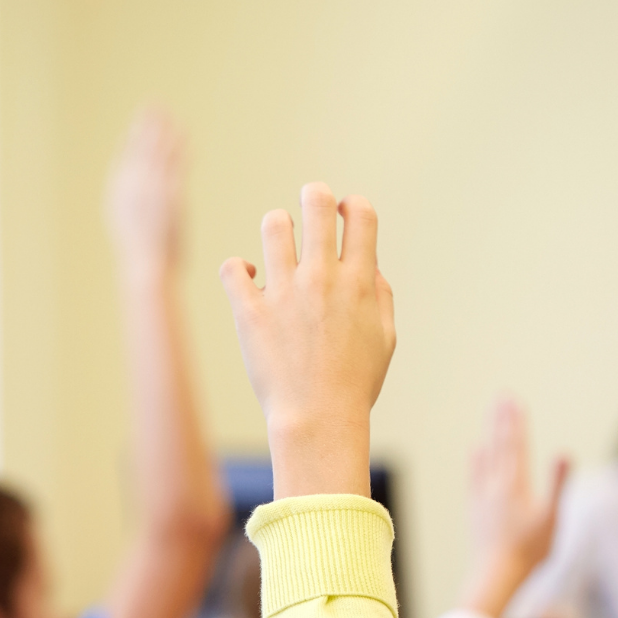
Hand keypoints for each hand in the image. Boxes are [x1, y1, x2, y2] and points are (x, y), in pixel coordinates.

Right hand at [106, 109, 185, 267]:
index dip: (131, 143)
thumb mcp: (133, 235)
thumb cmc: (143, 261)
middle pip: (139, 147)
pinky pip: (175, 162)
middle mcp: (131, 186)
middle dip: (145, 125)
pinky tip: (184, 133)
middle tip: (152, 104)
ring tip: (168, 110)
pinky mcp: (170, 192)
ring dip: (163, 128)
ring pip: (157, 150)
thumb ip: (135, 217)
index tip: (137, 129)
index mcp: (118, 195)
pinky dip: (179, 146)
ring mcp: (150, 187)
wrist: (147, 267)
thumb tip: (142, 223)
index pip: (124, 160)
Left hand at [220, 183, 395, 498]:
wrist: (318, 420)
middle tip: (308, 214)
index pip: (360, 213)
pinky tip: (248, 279)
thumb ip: (380, 296)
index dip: (351, 205)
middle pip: (315, 200)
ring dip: (277, 228)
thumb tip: (370, 266)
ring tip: (278, 249)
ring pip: (273, 224)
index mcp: (359, 282)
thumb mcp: (385, 340)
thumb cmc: (354, 384)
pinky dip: (238, 268)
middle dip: (313, 197)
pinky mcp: (250, 312)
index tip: (342, 217)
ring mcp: (284, 292)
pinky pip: (232, 267)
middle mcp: (322, 278)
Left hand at [463, 398, 568, 617]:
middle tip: (502, 396)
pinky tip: (476, 449)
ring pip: (487, 457)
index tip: (515, 401)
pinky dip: (477, 459)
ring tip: (492, 415)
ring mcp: (484, 496)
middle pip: (500, 445)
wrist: (496, 574)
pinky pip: (475, 476)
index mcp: (517, 485)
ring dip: (491, 433)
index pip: (517, 446)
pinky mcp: (476, 508)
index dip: (516, 422)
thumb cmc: (530, 551)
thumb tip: (566, 452)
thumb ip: (558, 483)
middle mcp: (497, 485)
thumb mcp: (552, 518)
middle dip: (502, 420)